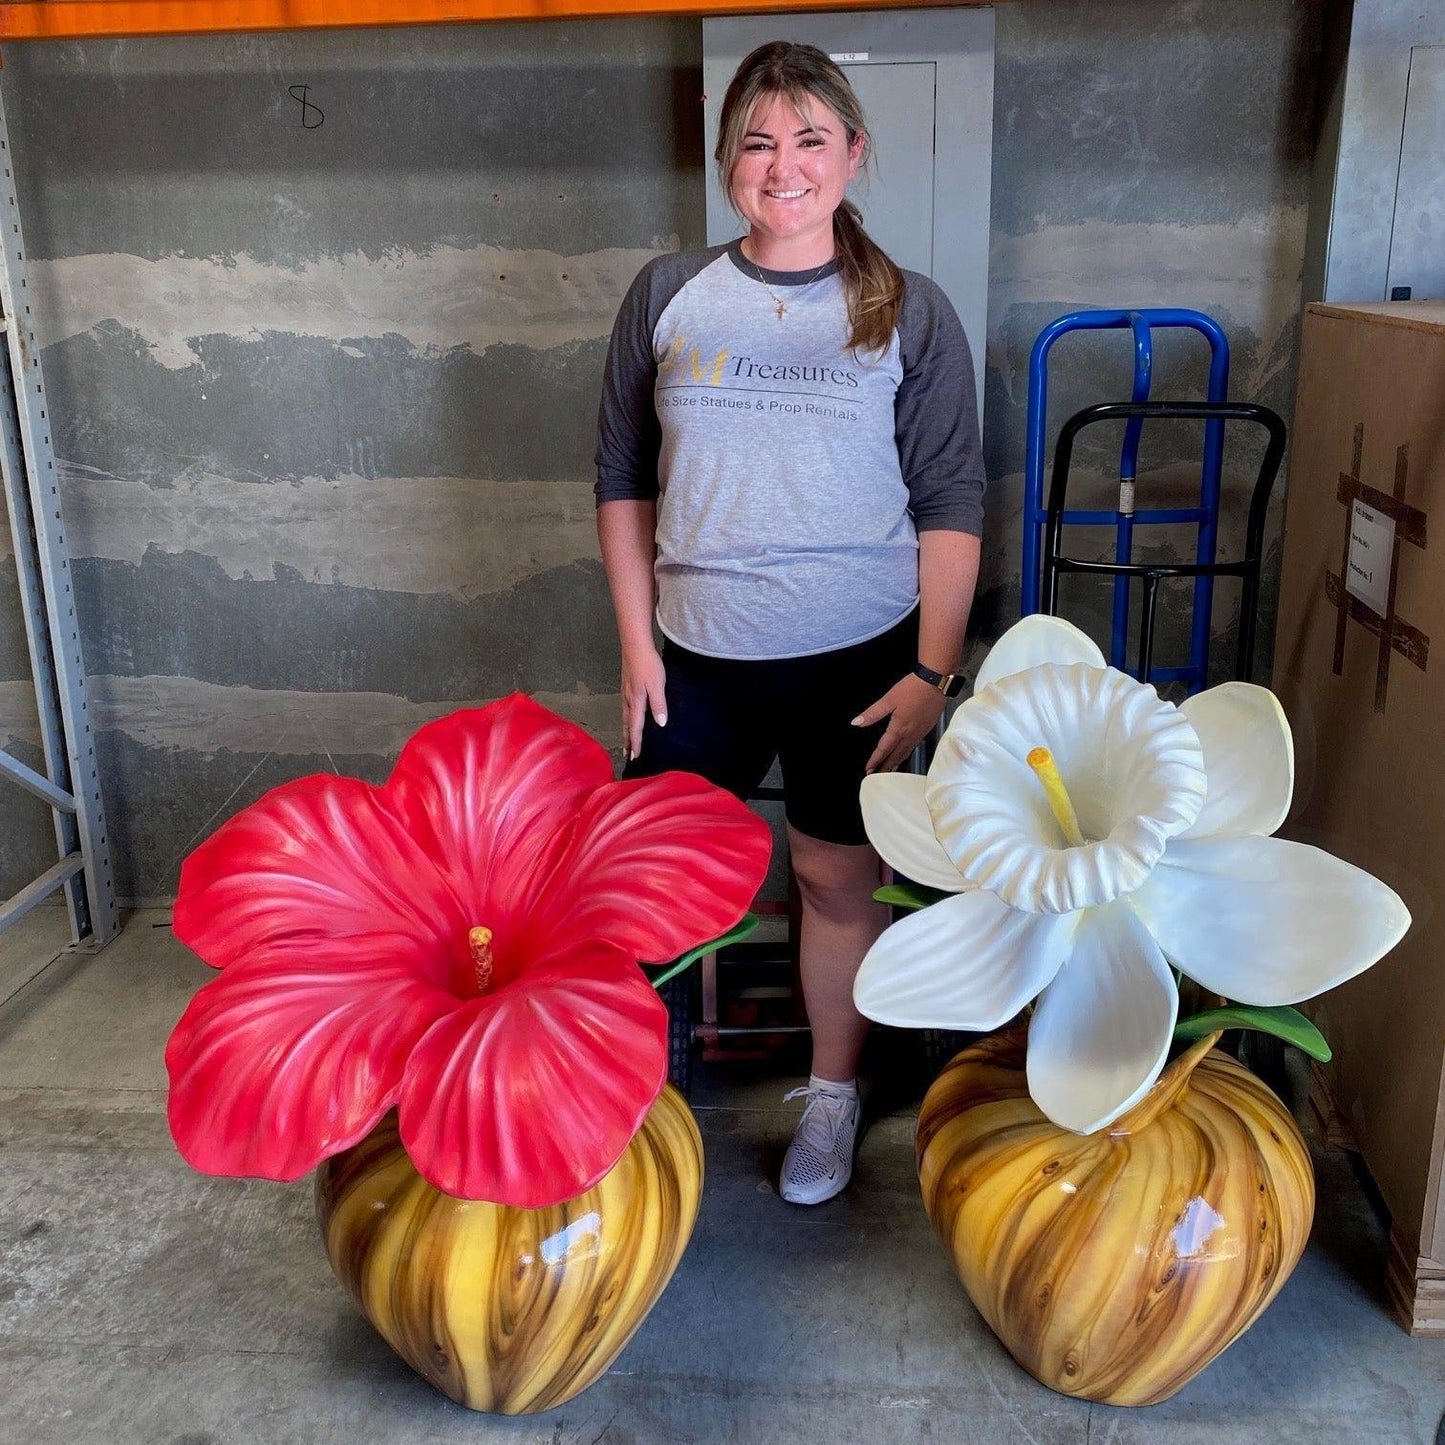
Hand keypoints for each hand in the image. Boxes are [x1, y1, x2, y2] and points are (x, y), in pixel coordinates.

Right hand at [621, 644, 667, 761]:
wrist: (634, 645)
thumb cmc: (647, 664)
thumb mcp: (657, 685)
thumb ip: (658, 705)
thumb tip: (660, 724)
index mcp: (636, 702)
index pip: (635, 728)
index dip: (636, 743)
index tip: (635, 756)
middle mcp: (628, 700)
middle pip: (627, 725)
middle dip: (628, 740)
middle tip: (627, 754)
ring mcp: (625, 693)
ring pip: (625, 717)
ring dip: (626, 730)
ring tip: (627, 739)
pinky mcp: (626, 686)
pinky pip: (625, 708)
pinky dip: (626, 718)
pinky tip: (629, 715)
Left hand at [853, 673, 947, 773]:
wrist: (936, 682)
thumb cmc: (913, 688)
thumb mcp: (888, 700)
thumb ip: (872, 713)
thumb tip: (857, 722)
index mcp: (899, 728)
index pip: (884, 749)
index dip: (875, 760)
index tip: (869, 769)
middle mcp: (910, 734)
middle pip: (896, 755)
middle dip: (886, 766)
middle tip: (878, 775)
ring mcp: (920, 732)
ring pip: (907, 752)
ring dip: (897, 761)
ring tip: (890, 768)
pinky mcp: (927, 728)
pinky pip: (915, 745)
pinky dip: (908, 752)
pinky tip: (906, 752)